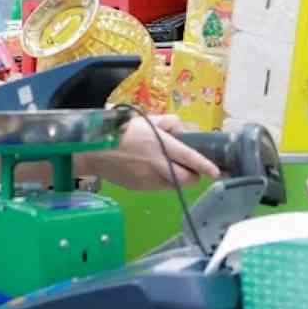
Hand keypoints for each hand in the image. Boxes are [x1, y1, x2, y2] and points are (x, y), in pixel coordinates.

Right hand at [85, 112, 218, 190]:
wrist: (92, 150)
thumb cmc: (119, 131)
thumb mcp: (146, 120)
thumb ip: (168, 123)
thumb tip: (181, 131)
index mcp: (161, 146)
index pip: (190, 159)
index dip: (205, 166)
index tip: (215, 171)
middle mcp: (157, 166)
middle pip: (186, 179)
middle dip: (193, 175)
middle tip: (192, 168)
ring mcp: (148, 180)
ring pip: (172, 185)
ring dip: (176, 178)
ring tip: (167, 165)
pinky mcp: (139, 188)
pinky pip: (157, 187)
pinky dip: (160, 180)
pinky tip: (150, 170)